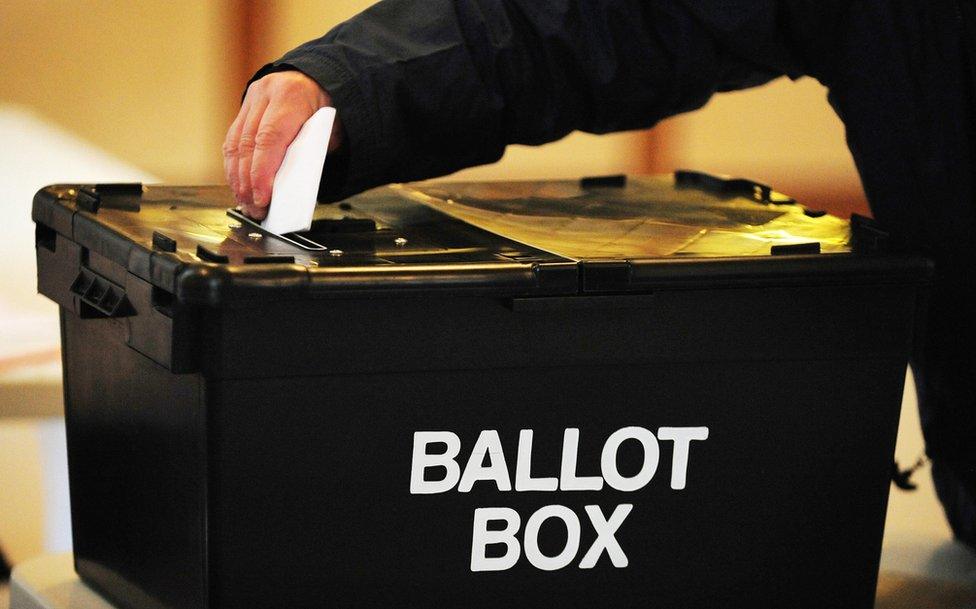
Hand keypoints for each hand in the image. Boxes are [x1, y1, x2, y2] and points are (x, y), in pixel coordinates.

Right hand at [223, 71, 341, 219]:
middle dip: (248, 182)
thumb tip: (290, 189)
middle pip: (248, 144)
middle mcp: (266, 94)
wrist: (318, 79)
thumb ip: (309, 154)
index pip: (269, 139)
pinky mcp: (244, 108)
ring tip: (245, 202)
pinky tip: (238, 184)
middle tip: (254, 208)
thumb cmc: (325, 110)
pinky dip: (234, 166)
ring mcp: (252, 99)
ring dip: (237, 178)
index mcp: (291, 97)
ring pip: (235, 143)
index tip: (262, 198)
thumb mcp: (328, 131)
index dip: (262, 172)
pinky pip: (232, 140)